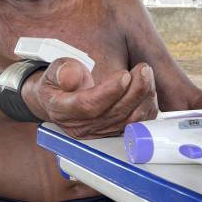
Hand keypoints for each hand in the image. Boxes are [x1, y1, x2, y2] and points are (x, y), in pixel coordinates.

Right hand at [32, 59, 158, 138]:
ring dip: (143, 97)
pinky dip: (147, 107)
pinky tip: (148, 89)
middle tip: (143, 69)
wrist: (60, 100)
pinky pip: (137, 124)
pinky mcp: (115, 132)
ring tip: (146, 74)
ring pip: (129, 121)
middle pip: (114, 114)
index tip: (124, 75)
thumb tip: (72, 76)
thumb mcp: (54, 71)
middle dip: (134, 90)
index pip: (89, 106)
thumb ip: (62, 71)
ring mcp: (100, 132)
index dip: (109, 91)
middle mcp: (83, 127)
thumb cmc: (59, 83)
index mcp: (64, 111)